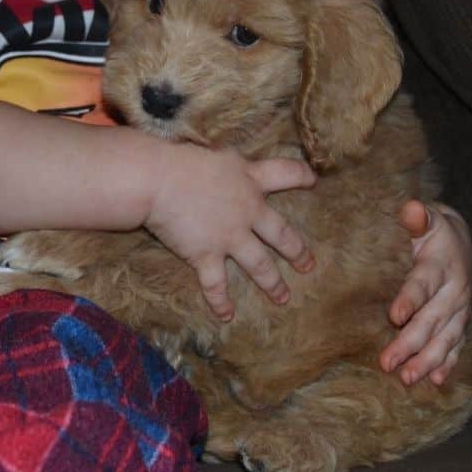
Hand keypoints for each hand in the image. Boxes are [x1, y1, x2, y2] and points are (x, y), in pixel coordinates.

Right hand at [144, 145, 315, 320]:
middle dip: (296, 251)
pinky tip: (227, 315)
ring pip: (260, 265)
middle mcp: (247, 210)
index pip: (285, 173)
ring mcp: (229, 236)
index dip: (301, 176)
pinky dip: (221, 302)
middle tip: (309, 265)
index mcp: (250, 178)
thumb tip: (228, 169)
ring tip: (283, 297)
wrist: (158, 180)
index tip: (313, 180)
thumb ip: (231, 167)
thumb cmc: (181, 160)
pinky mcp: (206, 255)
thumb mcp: (217, 156)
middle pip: (280, 233)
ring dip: (272, 283)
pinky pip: (216, 284)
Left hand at [382, 200, 471, 385]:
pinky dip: (447, 364)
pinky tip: (437, 381)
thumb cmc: (429, 231)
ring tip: (408, 378)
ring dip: (427, 361)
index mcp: (442, 262)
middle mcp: (455, 289)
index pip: (424, 283)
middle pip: (433, 319)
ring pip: (446, 338)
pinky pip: (457, 346)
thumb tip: (411, 209)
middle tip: (388, 362)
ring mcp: (460, 309)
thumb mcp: (425, 218)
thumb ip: (416, 216)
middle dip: (411, 342)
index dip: (410, 299)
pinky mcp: (460, 322)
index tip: (394, 316)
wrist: (458, 241)